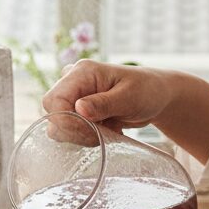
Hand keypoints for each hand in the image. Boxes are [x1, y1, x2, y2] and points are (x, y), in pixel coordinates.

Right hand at [42, 59, 178, 132]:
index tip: (89, 131)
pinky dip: (87, 137)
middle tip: (102, 133)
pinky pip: (70, 131)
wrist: (156, 96)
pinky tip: (107, 130)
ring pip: (59, 126)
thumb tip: (79, 108)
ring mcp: (74, 97)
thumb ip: (104, 103)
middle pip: (53, 114)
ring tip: (109, 130)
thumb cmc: (146, 90)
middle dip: (74, 130)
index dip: (65, 121)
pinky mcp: (78, 111)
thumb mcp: (129, 97)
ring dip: (82, 135)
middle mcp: (72, 82)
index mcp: (82, 72)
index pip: (54, 100)